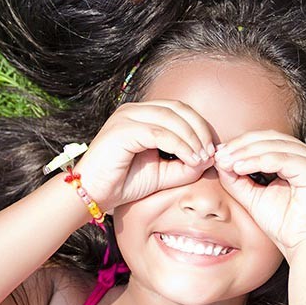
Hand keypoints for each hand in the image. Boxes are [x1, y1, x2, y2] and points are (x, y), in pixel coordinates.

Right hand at [74, 101, 215, 211]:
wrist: (92, 195)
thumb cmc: (123, 184)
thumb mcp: (162, 174)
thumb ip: (185, 165)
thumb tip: (208, 159)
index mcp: (142, 115)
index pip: (179, 110)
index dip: (200, 127)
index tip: (212, 150)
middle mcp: (133, 110)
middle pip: (178, 109)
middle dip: (200, 130)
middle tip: (211, 153)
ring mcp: (126, 117)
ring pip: (171, 118)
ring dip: (192, 138)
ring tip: (203, 159)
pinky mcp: (122, 130)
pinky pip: (159, 134)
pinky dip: (180, 146)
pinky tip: (191, 160)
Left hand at [214, 133, 305, 261]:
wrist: (302, 246)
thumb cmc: (283, 224)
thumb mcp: (253, 196)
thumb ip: (237, 178)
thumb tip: (220, 160)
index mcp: (297, 158)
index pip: (266, 140)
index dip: (241, 144)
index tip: (218, 154)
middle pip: (269, 138)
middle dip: (241, 145)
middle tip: (219, 155)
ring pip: (274, 146)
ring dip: (246, 152)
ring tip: (226, 162)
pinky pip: (281, 159)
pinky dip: (258, 161)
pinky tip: (239, 168)